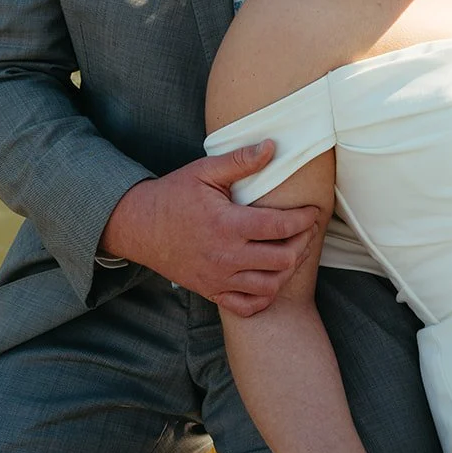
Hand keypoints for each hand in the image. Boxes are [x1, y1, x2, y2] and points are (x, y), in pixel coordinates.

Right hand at [99, 141, 319, 314]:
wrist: (138, 226)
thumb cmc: (173, 195)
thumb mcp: (205, 171)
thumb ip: (240, 161)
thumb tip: (271, 146)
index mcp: (227, 224)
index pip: (282, 226)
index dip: (305, 218)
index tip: (312, 211)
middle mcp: (226, 256)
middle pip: (283, 260)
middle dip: (302, 243)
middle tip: (305, 230)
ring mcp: (218, 278)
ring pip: (270, 286)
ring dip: (287, 269)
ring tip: (291, 250)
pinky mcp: (211, 291)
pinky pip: (248, 306)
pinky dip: (265, 295)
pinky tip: (269, 276)